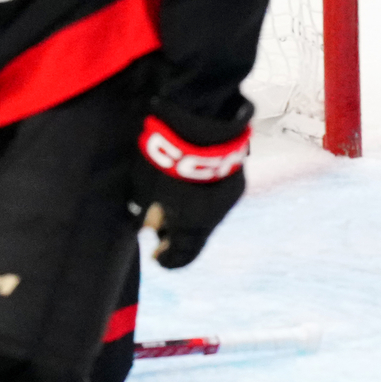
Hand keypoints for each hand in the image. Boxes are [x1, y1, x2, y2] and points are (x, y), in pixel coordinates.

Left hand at [133, 111, 246, 269]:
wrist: (198, 121)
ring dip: (192, 217)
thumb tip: (147, 227)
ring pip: (209, 214)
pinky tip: (191, 191)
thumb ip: (146, 212)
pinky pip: (216, 195)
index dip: (169, 260)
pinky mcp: (236, 173)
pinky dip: (202, 199)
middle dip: (179, 239)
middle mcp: (215, 214)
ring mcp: (229, 194)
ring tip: (173, 211)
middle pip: (198, 236)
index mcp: (192, 224)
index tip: (157, 259)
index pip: (183, 254)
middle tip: (162, 237)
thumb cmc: (164, 157)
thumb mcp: (144, 188)